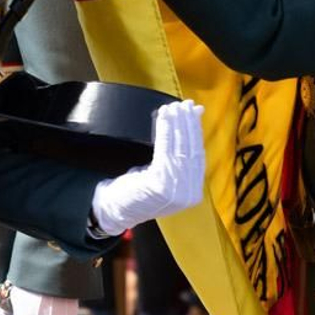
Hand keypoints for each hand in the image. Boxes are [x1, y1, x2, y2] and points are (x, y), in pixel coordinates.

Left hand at [90, 99, 205, 235]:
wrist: (115, 210)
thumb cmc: (138, 190)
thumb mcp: (162, 173)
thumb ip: (178, 153)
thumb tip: (192, 122)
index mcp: (193, 193)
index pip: (199, 155)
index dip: (196, 131)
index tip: (194, 112)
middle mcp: (189, 194)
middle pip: (191, 150)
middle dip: (188, 124)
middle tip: (184, 104)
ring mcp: (176, 191)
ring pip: (179, 148)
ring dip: (176, 124)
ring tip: (172, 107)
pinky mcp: (161, 185)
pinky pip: (165, 151)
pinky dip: (165, 131)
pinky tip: (163, 117)